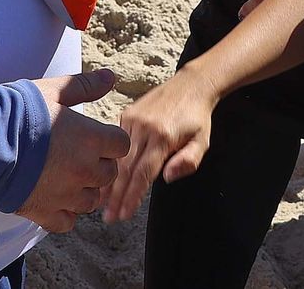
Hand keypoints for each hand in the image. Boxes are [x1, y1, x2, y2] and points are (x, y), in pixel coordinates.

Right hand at [15, 69, 130, 232]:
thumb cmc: (15, 115)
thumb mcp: (53, 91)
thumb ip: (84, 86)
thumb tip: (109, 77)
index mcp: (90, 139)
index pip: (121, 146)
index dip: (110, 142)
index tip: (95, 139)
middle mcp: (83, 170)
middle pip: (109, 174)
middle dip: (98, 166)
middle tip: (78, 157)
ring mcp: (64, 195)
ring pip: (91, 201)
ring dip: (83, 191)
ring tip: (66, 178)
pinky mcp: (43, 212)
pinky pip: (66, 222)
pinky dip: (64, 214)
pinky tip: (55, 200)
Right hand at [103, 64, 219, 222]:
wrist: (191, 85)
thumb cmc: (196, 118)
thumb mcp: (202, 141)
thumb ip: (188, 161)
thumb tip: (167, 177)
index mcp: (164, 136)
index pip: (144, 173)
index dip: (132, 196)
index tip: (124, 214)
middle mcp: (145, 127)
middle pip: (126, 169)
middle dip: (116, 196)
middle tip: (109, 218)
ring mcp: (133, 120)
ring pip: (117, 157)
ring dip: (109, 182)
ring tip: (102, 204)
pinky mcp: (126, 114)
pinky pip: (115, 143)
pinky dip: (108, 162)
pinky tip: (103, 178)